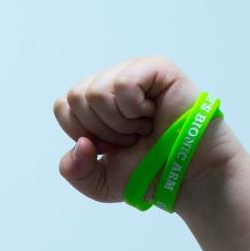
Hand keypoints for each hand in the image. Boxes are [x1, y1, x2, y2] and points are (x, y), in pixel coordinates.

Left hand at [53, 56, 237, 205]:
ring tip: (143, 128)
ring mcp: (134, 72)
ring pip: (96, 92)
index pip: (62, 106)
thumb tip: (81, 143)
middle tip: (130, 137)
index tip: (109, 146)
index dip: (82, 132)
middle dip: (101, 129)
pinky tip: (152, 115)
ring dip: (120, 122)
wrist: (187, 176)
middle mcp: (112, 83)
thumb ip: (73, 170)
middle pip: (76, 97)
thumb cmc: (149, 172)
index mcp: (95, 104)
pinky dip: (134, 109)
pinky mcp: (157, 68)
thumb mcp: (98, 182)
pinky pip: (124, 83)